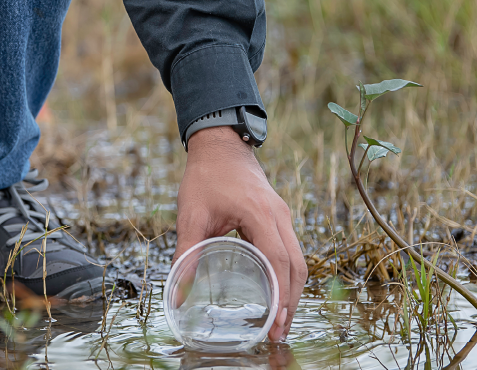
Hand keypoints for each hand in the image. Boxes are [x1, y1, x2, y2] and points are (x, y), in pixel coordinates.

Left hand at [176, 126, 304, 341]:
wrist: (220, 144)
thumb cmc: (205, 176)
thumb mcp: (191, 215)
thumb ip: (185, 254)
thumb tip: (177, 295)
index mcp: (261, 215)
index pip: (279, 261)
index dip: (280, 294)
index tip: (276, 322)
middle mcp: (279, 216)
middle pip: (297, 266)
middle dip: (291, 301)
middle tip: (279, 332)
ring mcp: (283, 216)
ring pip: (299, 260)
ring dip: (292, 291)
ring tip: (281, 320)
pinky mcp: (279, 217)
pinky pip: (291, 251)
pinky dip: (289, 275)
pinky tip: (278, 293)